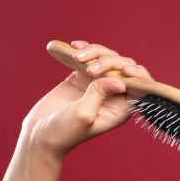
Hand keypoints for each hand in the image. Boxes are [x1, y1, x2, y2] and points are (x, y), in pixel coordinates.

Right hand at [21, 41, 153, 159]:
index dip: (138, 75)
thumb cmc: (63, 132)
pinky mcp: (81, 78)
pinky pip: (89, 58)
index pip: (140, 87)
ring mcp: (97, 85)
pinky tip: (73, 46)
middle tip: (90, 68)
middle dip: (110, 61)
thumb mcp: (83, 114)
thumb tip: (120, 81)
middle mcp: (113, 95)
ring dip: (94, 52)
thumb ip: (100, 94)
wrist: (39, 134)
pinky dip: (84, 50)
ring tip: (76, 57)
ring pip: (107, 59)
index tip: (124, 70)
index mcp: (120, 108)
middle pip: (123, 68)